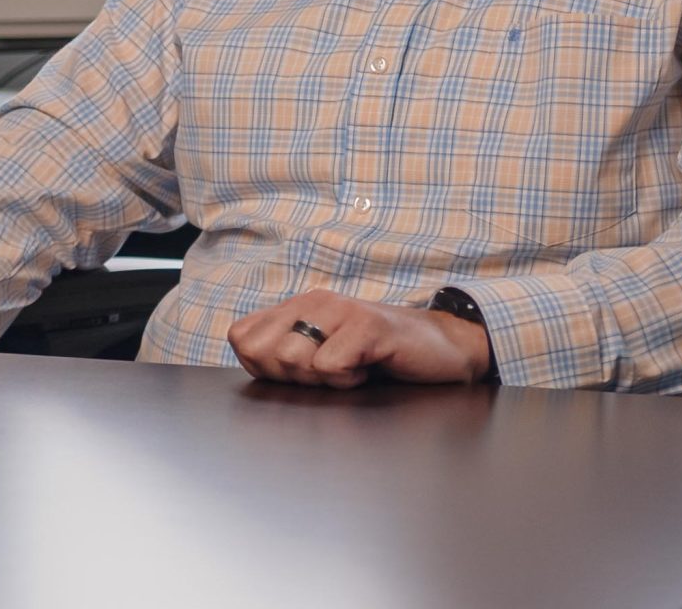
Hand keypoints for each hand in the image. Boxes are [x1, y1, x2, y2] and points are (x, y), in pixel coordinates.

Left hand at [226, 289, 492, 388]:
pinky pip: (330, 366)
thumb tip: (251, 362)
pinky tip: (369, 367)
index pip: (241, 338)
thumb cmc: (377, 356)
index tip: (300, 372)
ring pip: (294, 359)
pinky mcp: (367, 325)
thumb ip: (284, 355)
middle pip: (264, 353)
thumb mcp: (322, 354)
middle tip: (331, 371)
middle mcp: (313, 301)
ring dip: (324, 378)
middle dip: (294, 377)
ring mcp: (341, 310)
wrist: (440, 345)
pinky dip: (349, 379)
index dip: (263, 367)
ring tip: (352, 366)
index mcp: (296, 307)